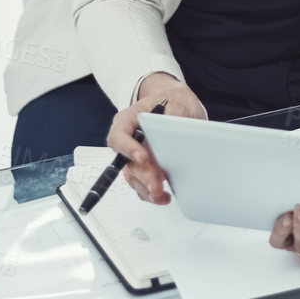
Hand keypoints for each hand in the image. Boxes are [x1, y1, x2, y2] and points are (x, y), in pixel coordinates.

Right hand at [109, 74, 207, 204]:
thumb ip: (172, 119)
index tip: (143, 157)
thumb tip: (172, 136)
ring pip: (133, 177)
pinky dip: (151, 194)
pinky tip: (163, 196)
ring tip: (161, 194)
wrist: (180, 106)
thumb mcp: (177, 103)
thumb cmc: (174, 102)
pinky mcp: (145, 168)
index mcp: (128, 120)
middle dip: (142, 175)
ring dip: (145, 188)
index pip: (119, 136)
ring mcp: (135, 156)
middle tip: (156, 184)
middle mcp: (128, 140)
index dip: (127, 148)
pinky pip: (142, 184)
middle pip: (126, 162)